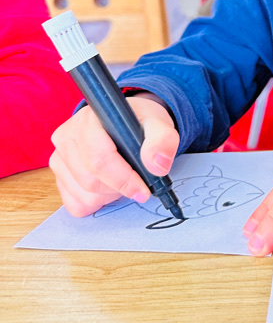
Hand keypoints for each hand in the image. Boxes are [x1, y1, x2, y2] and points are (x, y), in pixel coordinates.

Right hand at [49, 94, 178, 217]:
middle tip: (136, 183)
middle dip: (118, 189)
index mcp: (89, 120)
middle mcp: (67, 137)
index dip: (123, 179)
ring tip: (122, 180)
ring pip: (83, 194)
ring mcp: (59, 157)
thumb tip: (157, 166)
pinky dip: (95, 203)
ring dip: (108, 196)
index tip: (142, 190)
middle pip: (90, 180)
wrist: (126, 123)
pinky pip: (74, 203)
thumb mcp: (159, 125)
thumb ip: (163, 141)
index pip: (99, 158)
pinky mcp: (58, 175)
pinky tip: (107, 188)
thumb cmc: (139, 123)